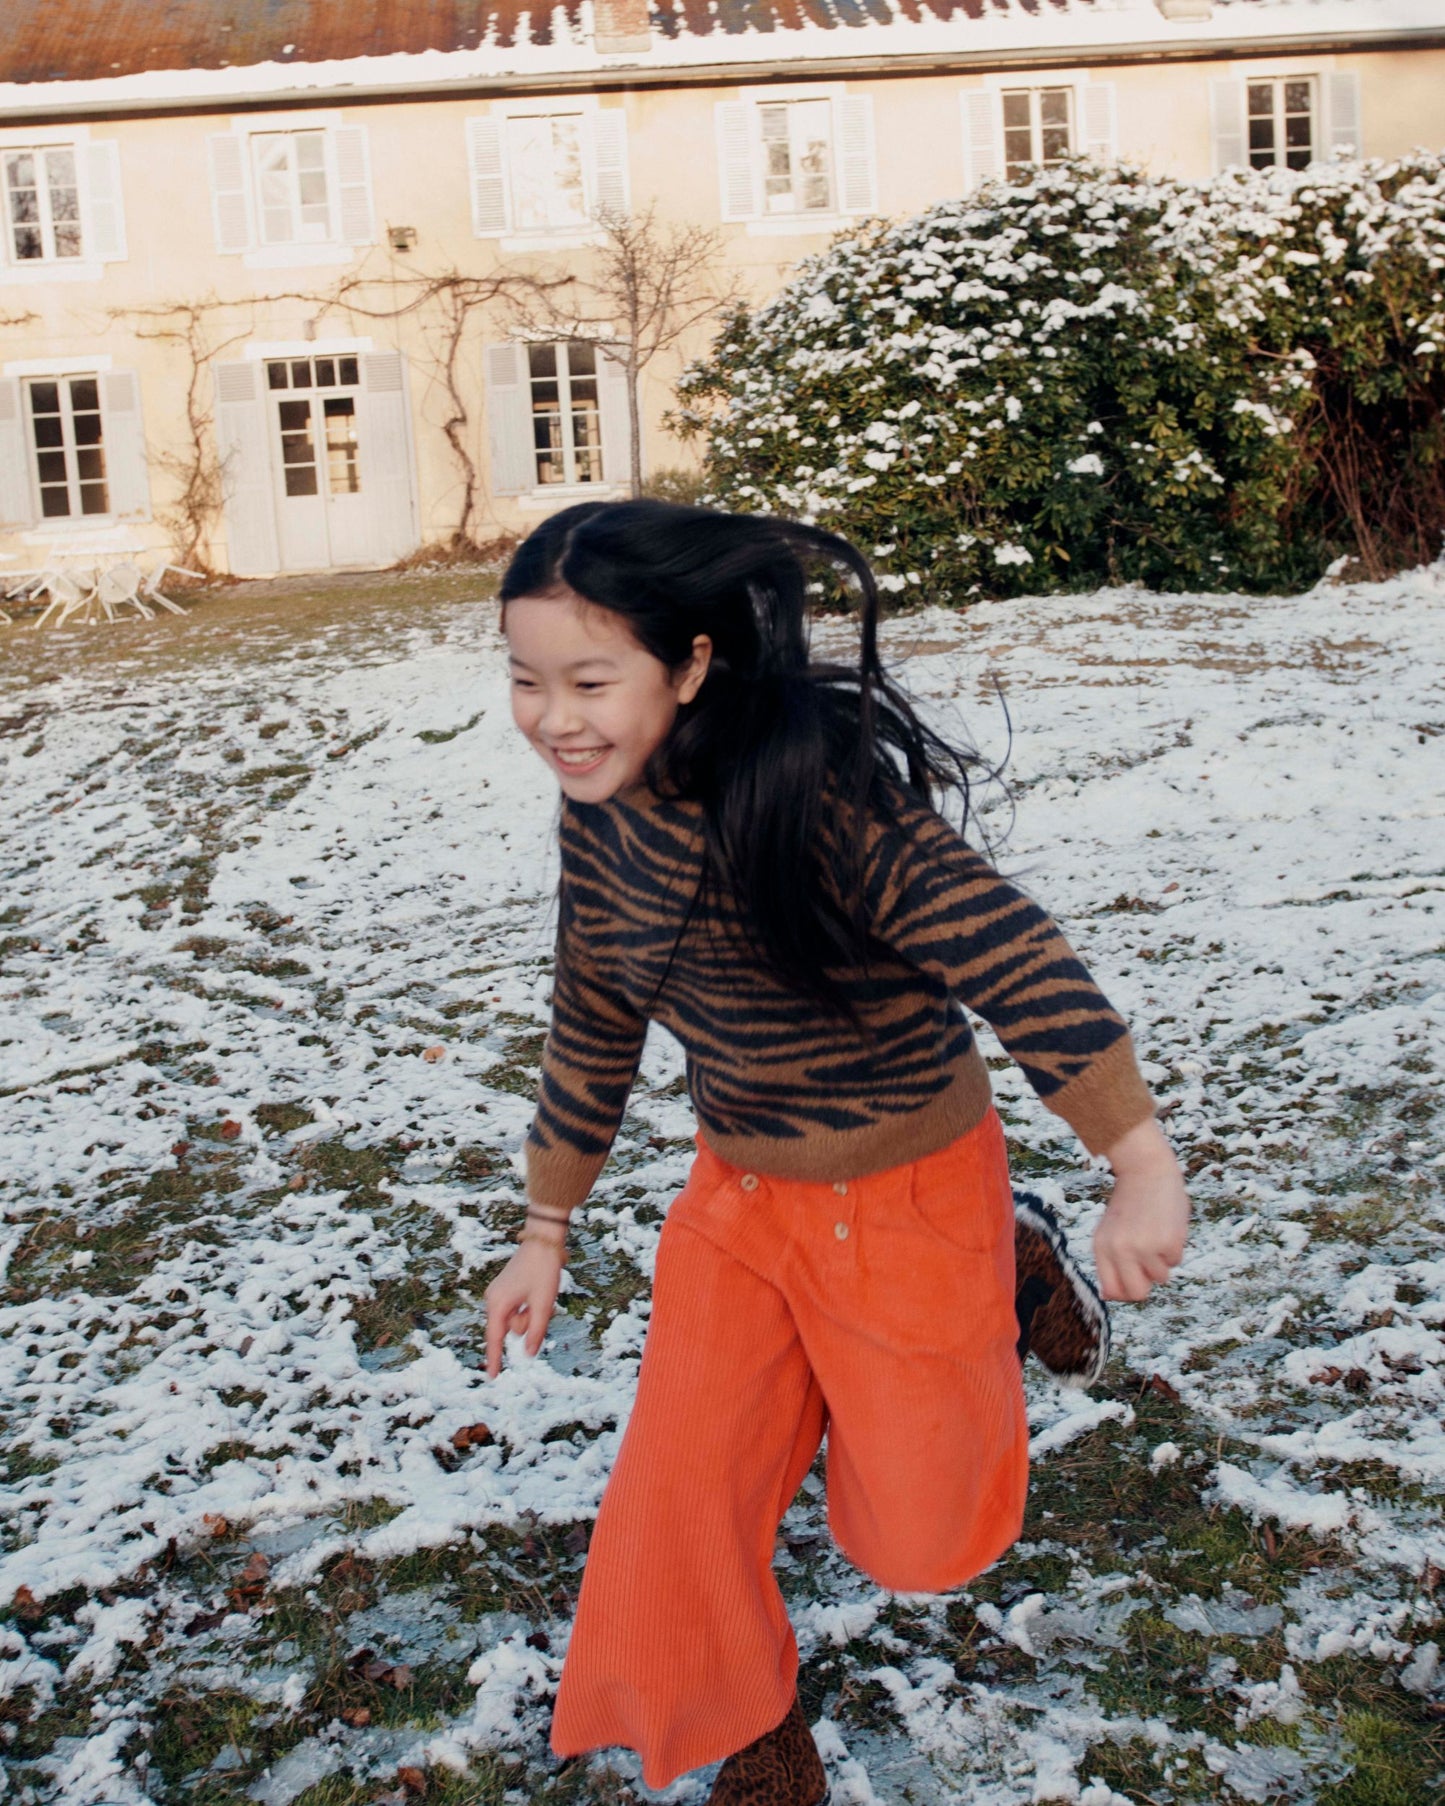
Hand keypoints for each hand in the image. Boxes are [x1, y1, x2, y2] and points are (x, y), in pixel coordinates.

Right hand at [484, 1235, 564, 1377]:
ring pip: (515, 1320)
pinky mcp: (504, 1290)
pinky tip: (535, 1290)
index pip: (496, 1339)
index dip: (495, 1359)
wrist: (542, 1241)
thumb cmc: (543, 1272)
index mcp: (498, 1304)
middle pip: (511, 1329)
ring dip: (529, 1314)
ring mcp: (497, 1295)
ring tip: (539, 1293)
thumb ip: (536, 1331)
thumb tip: (528, 1354)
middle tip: (541, 1302)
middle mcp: (493, 1300)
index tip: (492, 1378)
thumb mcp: (543, 1305)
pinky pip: (516, 1310)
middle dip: (527, 1323)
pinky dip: (527, 1307)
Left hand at [1094, 1116, 1190, 1302]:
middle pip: (1138, 1294)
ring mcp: (1145, 1247)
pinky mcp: (1167, 1242)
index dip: (1126, 1292)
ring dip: (1162, 1261)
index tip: (1134, 1282)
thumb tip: (1109, 1296)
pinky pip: (1175, 1260)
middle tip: (1149, 1265)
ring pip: (1161, 1277)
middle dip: (1146, 1284)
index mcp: (1101, 1248)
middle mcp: (1120, 1250)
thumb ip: (1109, 1263)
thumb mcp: (1109, 1231)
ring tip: (1155, 1235)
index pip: (1114, 1291)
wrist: (1146, 1171)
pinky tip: (1166, 1226)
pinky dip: (1174, 1248)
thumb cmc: (1128, 1204)